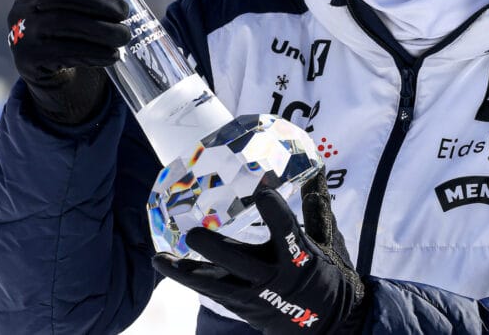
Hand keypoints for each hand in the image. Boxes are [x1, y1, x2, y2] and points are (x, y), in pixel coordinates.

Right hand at [7, 0, 129, 125]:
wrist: (60, 73)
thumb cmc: (75, 24)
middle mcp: (19, 9)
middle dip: (96, 3)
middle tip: (125, 12)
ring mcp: (20, 36)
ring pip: (61, 26)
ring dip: (100, 30)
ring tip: (126, 36)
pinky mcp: (28, 62)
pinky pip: (61, 54)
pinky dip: (92, 53)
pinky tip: (112, 56)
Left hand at [153, 172, 365, 332]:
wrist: (325, 324)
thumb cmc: (327, 277)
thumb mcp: (328, 241)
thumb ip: (317, 206)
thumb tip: (315, 170)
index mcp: (299, 257)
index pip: (286, 231)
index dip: (274, 212)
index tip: (262, 192)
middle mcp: (274, 277)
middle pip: (240, 264)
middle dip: (215, 250)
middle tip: (194, 235)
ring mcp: (255, 295)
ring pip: (215, 285)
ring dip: (185, 272)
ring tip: (160, 259)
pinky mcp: (241, 306)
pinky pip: (210, 292)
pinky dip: (187, 279)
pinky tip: (166, 264)